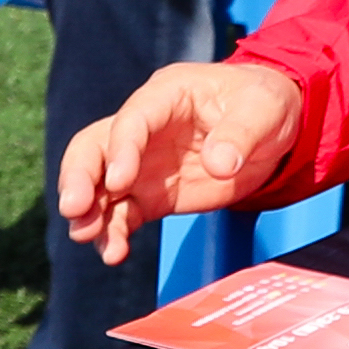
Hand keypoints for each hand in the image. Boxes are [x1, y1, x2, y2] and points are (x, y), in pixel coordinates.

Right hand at [58, 60, 304, 266]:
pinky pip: (122, 214)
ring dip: (89, 212)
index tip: (118, 183)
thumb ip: (242, 132)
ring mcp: (143, 163)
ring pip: (99, 184)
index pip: (132, 118)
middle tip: (74, 210)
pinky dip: (113, 233)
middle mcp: (144, 127)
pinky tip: (115, 253)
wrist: (273, 131)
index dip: (121, 149)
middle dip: (79, 176)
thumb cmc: (265, 104)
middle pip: (95, 146)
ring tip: (91, 239)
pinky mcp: (151, 195)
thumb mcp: (265, 109)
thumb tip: (220, 165)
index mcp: (168, 94)